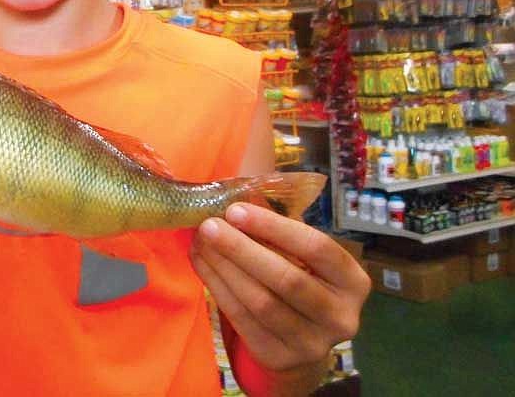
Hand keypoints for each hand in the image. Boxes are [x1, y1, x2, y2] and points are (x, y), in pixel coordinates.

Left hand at [190, 203, 370, 373]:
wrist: (302, 344)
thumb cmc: (301, 281)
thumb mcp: (304, 258)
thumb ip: (281, 232)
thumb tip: (235, 197)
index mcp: (354, 282)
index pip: (317, 248)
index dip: (274, 227)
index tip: (236, 209)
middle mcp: (341, 316)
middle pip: (287, 278)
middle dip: (242, 248)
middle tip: (209, 225)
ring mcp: (312, 343)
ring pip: (260, 301)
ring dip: (224, 267)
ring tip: (201, 241)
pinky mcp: (280, 357)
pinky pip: (242, 319)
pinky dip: (217, 287)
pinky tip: (202, 263)